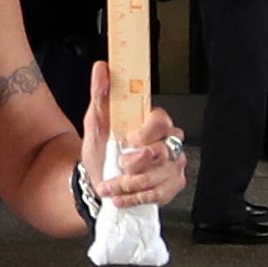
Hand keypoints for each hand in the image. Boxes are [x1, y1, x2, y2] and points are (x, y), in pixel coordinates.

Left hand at [80, 65, 187, 217]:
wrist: (97, 180)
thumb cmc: (101, 150)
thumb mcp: (96, 122)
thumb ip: (101, 95)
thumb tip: (101, 69)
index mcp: (151, 123)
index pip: (162, 121)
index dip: (147, 132)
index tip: (129, 139)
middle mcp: (167, 142)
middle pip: (163, 151)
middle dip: (135, 163)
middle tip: (118, 164)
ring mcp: (172, 165)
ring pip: (160, 175)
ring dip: (130, 183)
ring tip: (111, 184)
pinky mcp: (171, 186)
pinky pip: (160, 194)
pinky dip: (135, 197)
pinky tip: (121, 196)